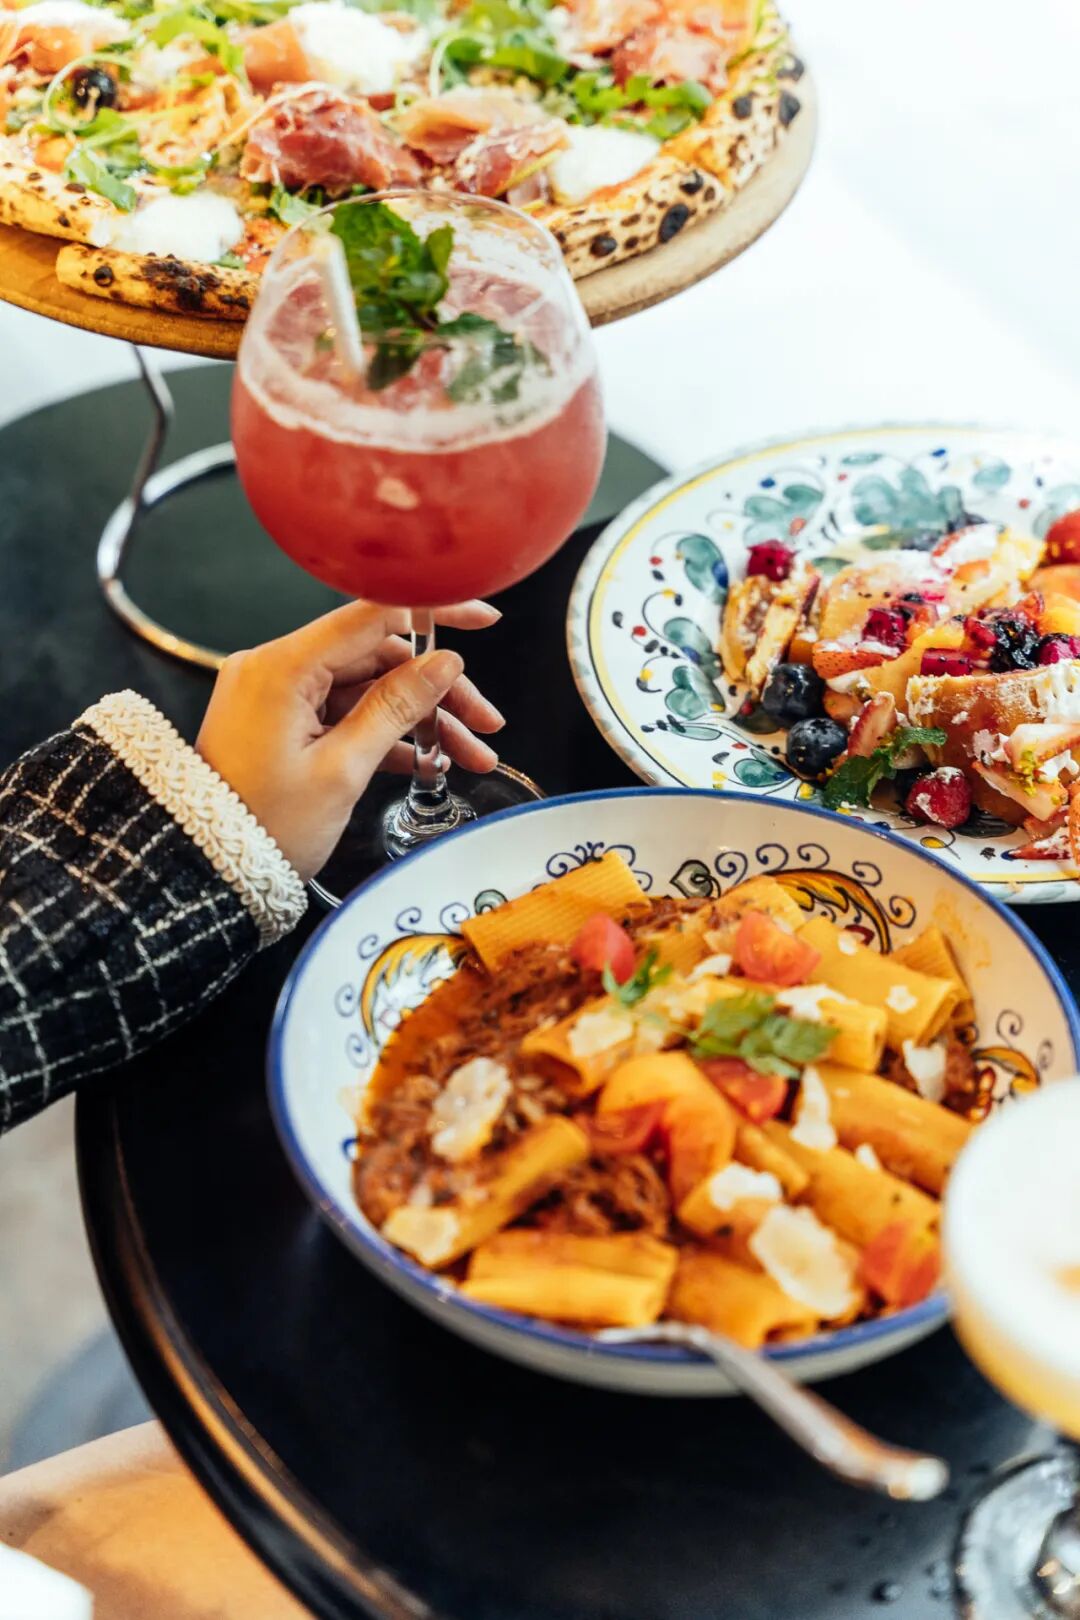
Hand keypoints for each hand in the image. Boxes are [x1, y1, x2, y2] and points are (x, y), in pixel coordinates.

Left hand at [196, 599, 503, 879]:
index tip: (480, 617)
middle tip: (484, 723)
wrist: (208, 869)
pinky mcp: (282, 722)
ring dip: (420, 719)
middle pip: (378, 657)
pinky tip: (430, 761)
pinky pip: (346, 713)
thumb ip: (396, 709)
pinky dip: (387, 734)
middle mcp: (276, 669)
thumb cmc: (262, 828)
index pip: (371, 615)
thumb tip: (443, 665)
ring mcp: (278, 695)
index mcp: (282, 668)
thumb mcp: (342, 770)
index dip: (433, 613)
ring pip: (370, 689)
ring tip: (468, 755)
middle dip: (436, 691)